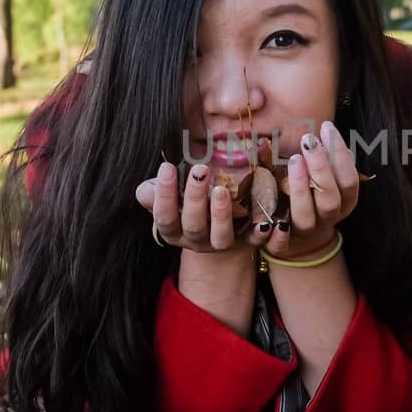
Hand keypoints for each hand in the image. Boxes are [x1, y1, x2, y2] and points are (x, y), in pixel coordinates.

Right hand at [136, 160, 274, 255]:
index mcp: (174, 230)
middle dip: (194, 198)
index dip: (164, 195)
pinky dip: (261, 234)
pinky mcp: (247, 243)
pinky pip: (255, 243)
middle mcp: (196, 241)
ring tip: (222, 190)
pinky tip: (266, 223)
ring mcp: (221, 244)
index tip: (167, 167)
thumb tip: (145, 191)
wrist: (217, 226)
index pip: (165, 217)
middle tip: (199, 170)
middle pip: (193, 225)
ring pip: (221, 237)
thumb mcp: (170, 196)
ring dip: (221, 214)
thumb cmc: (189, 202)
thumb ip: (155, 193)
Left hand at [266, 120, 358, 260]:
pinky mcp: (284, 244)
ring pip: (305, 215)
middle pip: (329, 197)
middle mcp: (329, 217)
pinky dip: (275, 229)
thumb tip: (324, 127)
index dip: (340, 154)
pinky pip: (279, 243)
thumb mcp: (323, 173)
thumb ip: (325, 156)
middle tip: (308, 140)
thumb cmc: (312, 189)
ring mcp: (306, 231)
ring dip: (300, 186)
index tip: (326, 127)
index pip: (349, 180)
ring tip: (292, 159)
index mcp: (344, 201)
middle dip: (320, 167)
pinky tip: (266, 204)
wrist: (298, 232)